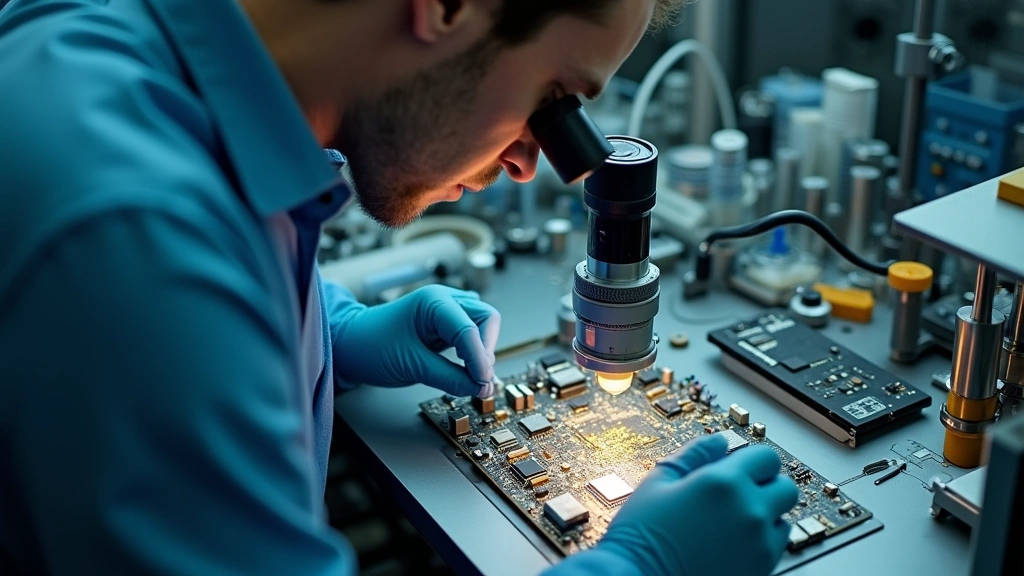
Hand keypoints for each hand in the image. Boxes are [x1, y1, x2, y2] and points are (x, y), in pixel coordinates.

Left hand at [333, 285, 499, 397]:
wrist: (350, 346)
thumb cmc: (370, 346)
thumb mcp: (411, 366)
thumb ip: (450, 378)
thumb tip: (480, 387)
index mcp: (433, 301)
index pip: (470, 329)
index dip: (480, 359)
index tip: (483, 383)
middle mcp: (444, 300)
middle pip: (486, 319)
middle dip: (486, 350)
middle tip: (480, 379)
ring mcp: (446, 310)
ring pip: (483, 326)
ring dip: (482, 352)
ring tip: (473, 376)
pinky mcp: (445, 325)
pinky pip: (471, 334)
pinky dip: (474, 353)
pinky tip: (468, 369)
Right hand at [595, 434, 798, 575]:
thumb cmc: (642, 536)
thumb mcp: (659, 482)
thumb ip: (694, 454)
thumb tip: (717, 443)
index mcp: (723, 483)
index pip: (765, 457)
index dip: (751, 459)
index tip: (740, 466)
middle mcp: (748, 511)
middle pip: (785, 486)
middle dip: (765, 485)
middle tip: (739, 492)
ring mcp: (758, 543)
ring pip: (783, 518)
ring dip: (766, 514)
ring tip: (732, 521)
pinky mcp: (761, 569)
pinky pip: (775, 546)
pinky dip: (762, 540)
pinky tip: (732, 541)